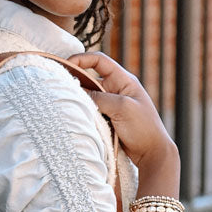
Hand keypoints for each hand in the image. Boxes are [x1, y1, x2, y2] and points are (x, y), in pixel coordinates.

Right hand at [67, 52, 177, 171]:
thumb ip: (99, 97)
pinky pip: (90, 110)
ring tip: (65, 102)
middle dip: (76, 81)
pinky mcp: (107, 118)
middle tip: (59, 87)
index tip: (66, 65)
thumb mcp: (122, 108)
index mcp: (124, 80)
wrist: (152, 153)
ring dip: (78, 99)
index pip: (99, 61)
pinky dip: (82, 111)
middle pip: (90, 78)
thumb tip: (76, 91)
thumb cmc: (143, 128)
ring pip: (88, 96)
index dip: (82, 59)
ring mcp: (111, 104)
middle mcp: (116, 89)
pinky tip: (74, 114)